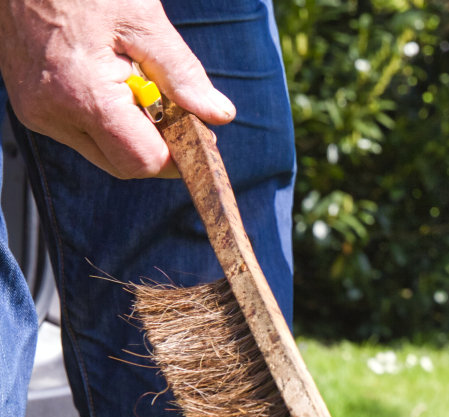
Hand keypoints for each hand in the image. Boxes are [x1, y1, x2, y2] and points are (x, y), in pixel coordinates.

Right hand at [0, 0, 234, 178]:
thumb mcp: (142, 20)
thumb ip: (182, 73)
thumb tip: (218, 115)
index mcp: (83, 95)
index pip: (142, 160)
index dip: (177, 153)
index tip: (195, 130)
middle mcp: (52, 113)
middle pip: (123, 163)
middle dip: (154, 142)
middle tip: (167, 102)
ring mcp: (36, 113)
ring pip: (102, 151)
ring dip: (129, 130)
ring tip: (129, 80)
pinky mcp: (30, 107)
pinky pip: (80, 132)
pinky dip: (105, 118)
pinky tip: (107, 80)